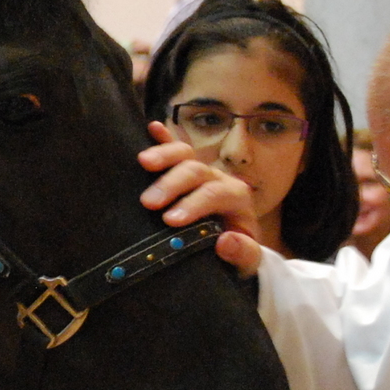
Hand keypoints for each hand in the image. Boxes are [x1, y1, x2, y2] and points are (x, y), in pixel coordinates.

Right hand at [137, 124, 263, 273]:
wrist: (234, 248)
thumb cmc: (238, 254)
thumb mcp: (247, 262)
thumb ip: (243, 253)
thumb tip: (225, 241)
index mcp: (236, 197)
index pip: (215, 194)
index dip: (193, 204)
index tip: (170, 220)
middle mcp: (218, 179)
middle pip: (196, 170)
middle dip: (172, 183)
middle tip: (148, 202)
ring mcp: (201, 172)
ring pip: (185, 154)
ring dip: (164, 155)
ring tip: (142, 162)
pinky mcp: (185, 170)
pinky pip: (175, 147)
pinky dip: (164, 137)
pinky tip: (152, 126)